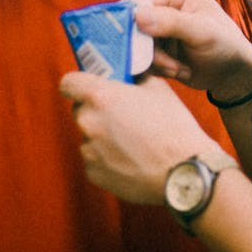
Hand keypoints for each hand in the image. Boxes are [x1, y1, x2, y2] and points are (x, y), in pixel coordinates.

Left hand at [60, 71, 212, 201]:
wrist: (183, 170)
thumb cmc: (172, 127)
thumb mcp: (157, 88)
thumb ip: (134, 80)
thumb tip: (129, 78)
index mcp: (101, 96)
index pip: (68, 83)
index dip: (77, 84)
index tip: (85, 87)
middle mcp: (89, 122)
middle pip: (79, 110)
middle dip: (95, 110)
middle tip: (119, 113)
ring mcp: (89, 150)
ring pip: (88, 136)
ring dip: (102, 135)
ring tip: (130, 140)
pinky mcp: (94, 173)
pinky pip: (94, 158)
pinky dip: (107, 157)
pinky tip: (130, 157)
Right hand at [134, 0, 251, 97]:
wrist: (232, 72)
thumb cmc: (226, 45)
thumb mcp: (202, 32)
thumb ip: (172, 23)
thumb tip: (137, 16)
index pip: (141, 2)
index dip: (136, 25)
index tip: (145, 49)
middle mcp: (164, 1)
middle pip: (134, 25)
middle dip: (151, 50)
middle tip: (172, 65)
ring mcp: (157, 23)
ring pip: (136, 44)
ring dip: (156, 62)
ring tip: (180, 68)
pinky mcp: (155, 43)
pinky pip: (141, 57)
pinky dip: (157, 68)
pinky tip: (178, 70)